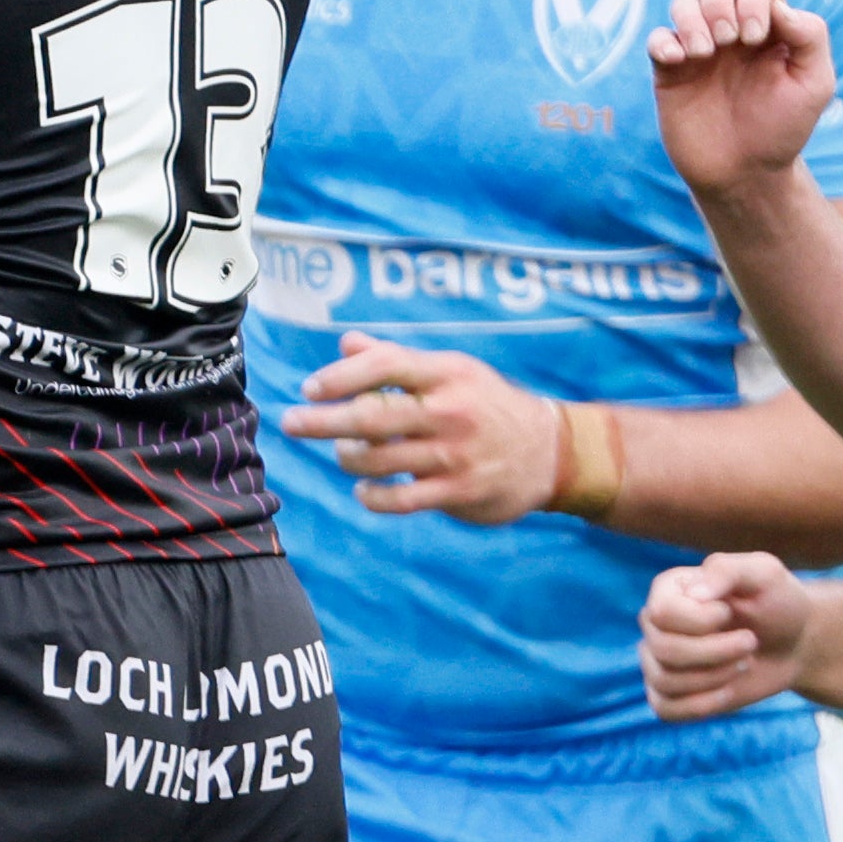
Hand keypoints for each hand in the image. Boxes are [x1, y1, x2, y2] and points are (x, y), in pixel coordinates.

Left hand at [281, 337, 557, 522]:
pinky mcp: (460, 491)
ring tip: (343, 453)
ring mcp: (455, 454)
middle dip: (324, 419)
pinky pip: (402, 499)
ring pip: (381, 458)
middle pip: (374, 414)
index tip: (311, 387)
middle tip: (291, 422)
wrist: (551, 451)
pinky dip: (372, 496)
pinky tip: (362, 489)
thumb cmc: (488, 405)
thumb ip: (396, 359)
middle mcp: (450, 411)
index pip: (386, 365)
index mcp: (446, 374)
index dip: (343, 376)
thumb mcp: (451, 372)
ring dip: (349, 456)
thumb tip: (346, 342)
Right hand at [644, 553, 814, 720]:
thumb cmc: (778, 602)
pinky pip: (665, 709)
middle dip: (716, 652)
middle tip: (751, 642)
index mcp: (669, 589)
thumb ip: (727, 570)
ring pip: (665, 681)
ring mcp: (660, 661)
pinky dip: (701, 705)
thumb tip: (693, 594)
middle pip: (663, 649)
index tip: (732, 612)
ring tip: (744, 664)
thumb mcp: (763, 573)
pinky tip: (729, 691)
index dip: (701, 621)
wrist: (794, 642)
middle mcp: (657, 624)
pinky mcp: (671, 693)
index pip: (662, 613)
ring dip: (715, 677)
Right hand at [648, 0, 840, 199]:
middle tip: (730, 40)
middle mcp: (731, 29)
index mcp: (768, 26)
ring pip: (682, 0)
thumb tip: (779, 5)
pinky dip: (664, 42)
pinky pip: (657, 38)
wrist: (746, 173)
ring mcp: (698, 48)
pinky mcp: (670, 71)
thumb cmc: (784, 128)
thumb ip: (810, 36)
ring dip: (692, 18)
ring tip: (705, 54)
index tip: (756, 38)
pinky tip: (679, 62)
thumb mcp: (815, 83)